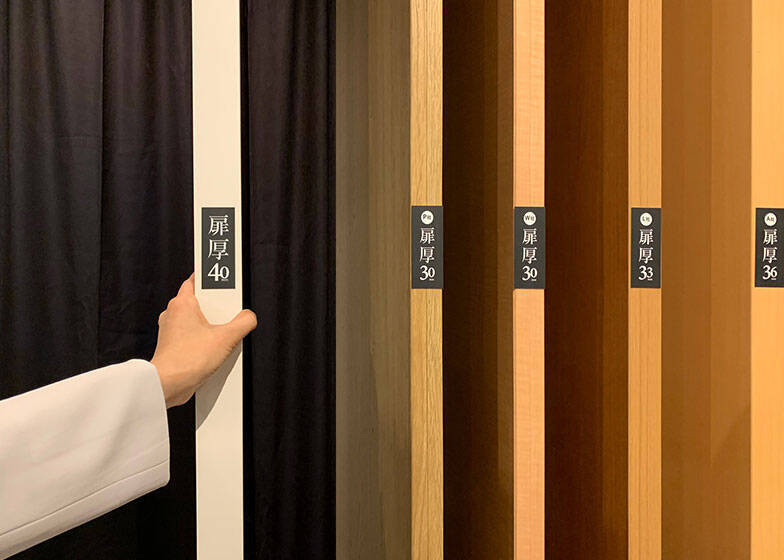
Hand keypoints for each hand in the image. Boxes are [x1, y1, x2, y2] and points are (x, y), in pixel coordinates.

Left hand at [150, 274, 256, 407]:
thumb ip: (243, 323)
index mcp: (182, 303)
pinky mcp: (173, 346)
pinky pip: (193, 337)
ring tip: (222, 337)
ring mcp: (171, 331)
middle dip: (216, 309)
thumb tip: (249, 317)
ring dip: (211, 328)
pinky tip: (214, 351)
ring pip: (197, 321)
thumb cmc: (186, 360)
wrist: (168, 385)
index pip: (196, 280)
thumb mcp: (226, 338)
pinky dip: (204, 341)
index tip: (222, 278)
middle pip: (201, 302)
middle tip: (228, 315)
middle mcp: (173, 314)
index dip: (211, 279)